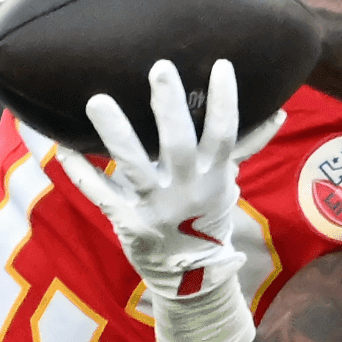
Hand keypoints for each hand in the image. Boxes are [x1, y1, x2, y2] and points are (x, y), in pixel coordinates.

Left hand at [57, 60, 284, 341]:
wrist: (190, 277)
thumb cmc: (207, 217)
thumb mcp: (228, 182)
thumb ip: (246, 146)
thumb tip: (278, 113)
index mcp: (213, 176)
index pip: (224, 134)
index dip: (226, 101)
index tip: (221, 64)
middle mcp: (184, 190)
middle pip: (178, 144)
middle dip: (170, 107)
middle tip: (161, 68)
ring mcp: (153, 206)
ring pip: (133, 166)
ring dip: (116, 133)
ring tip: (97, 99)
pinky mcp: (126, 220)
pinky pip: (100, 193)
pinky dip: (81, 171)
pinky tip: (63, 145)